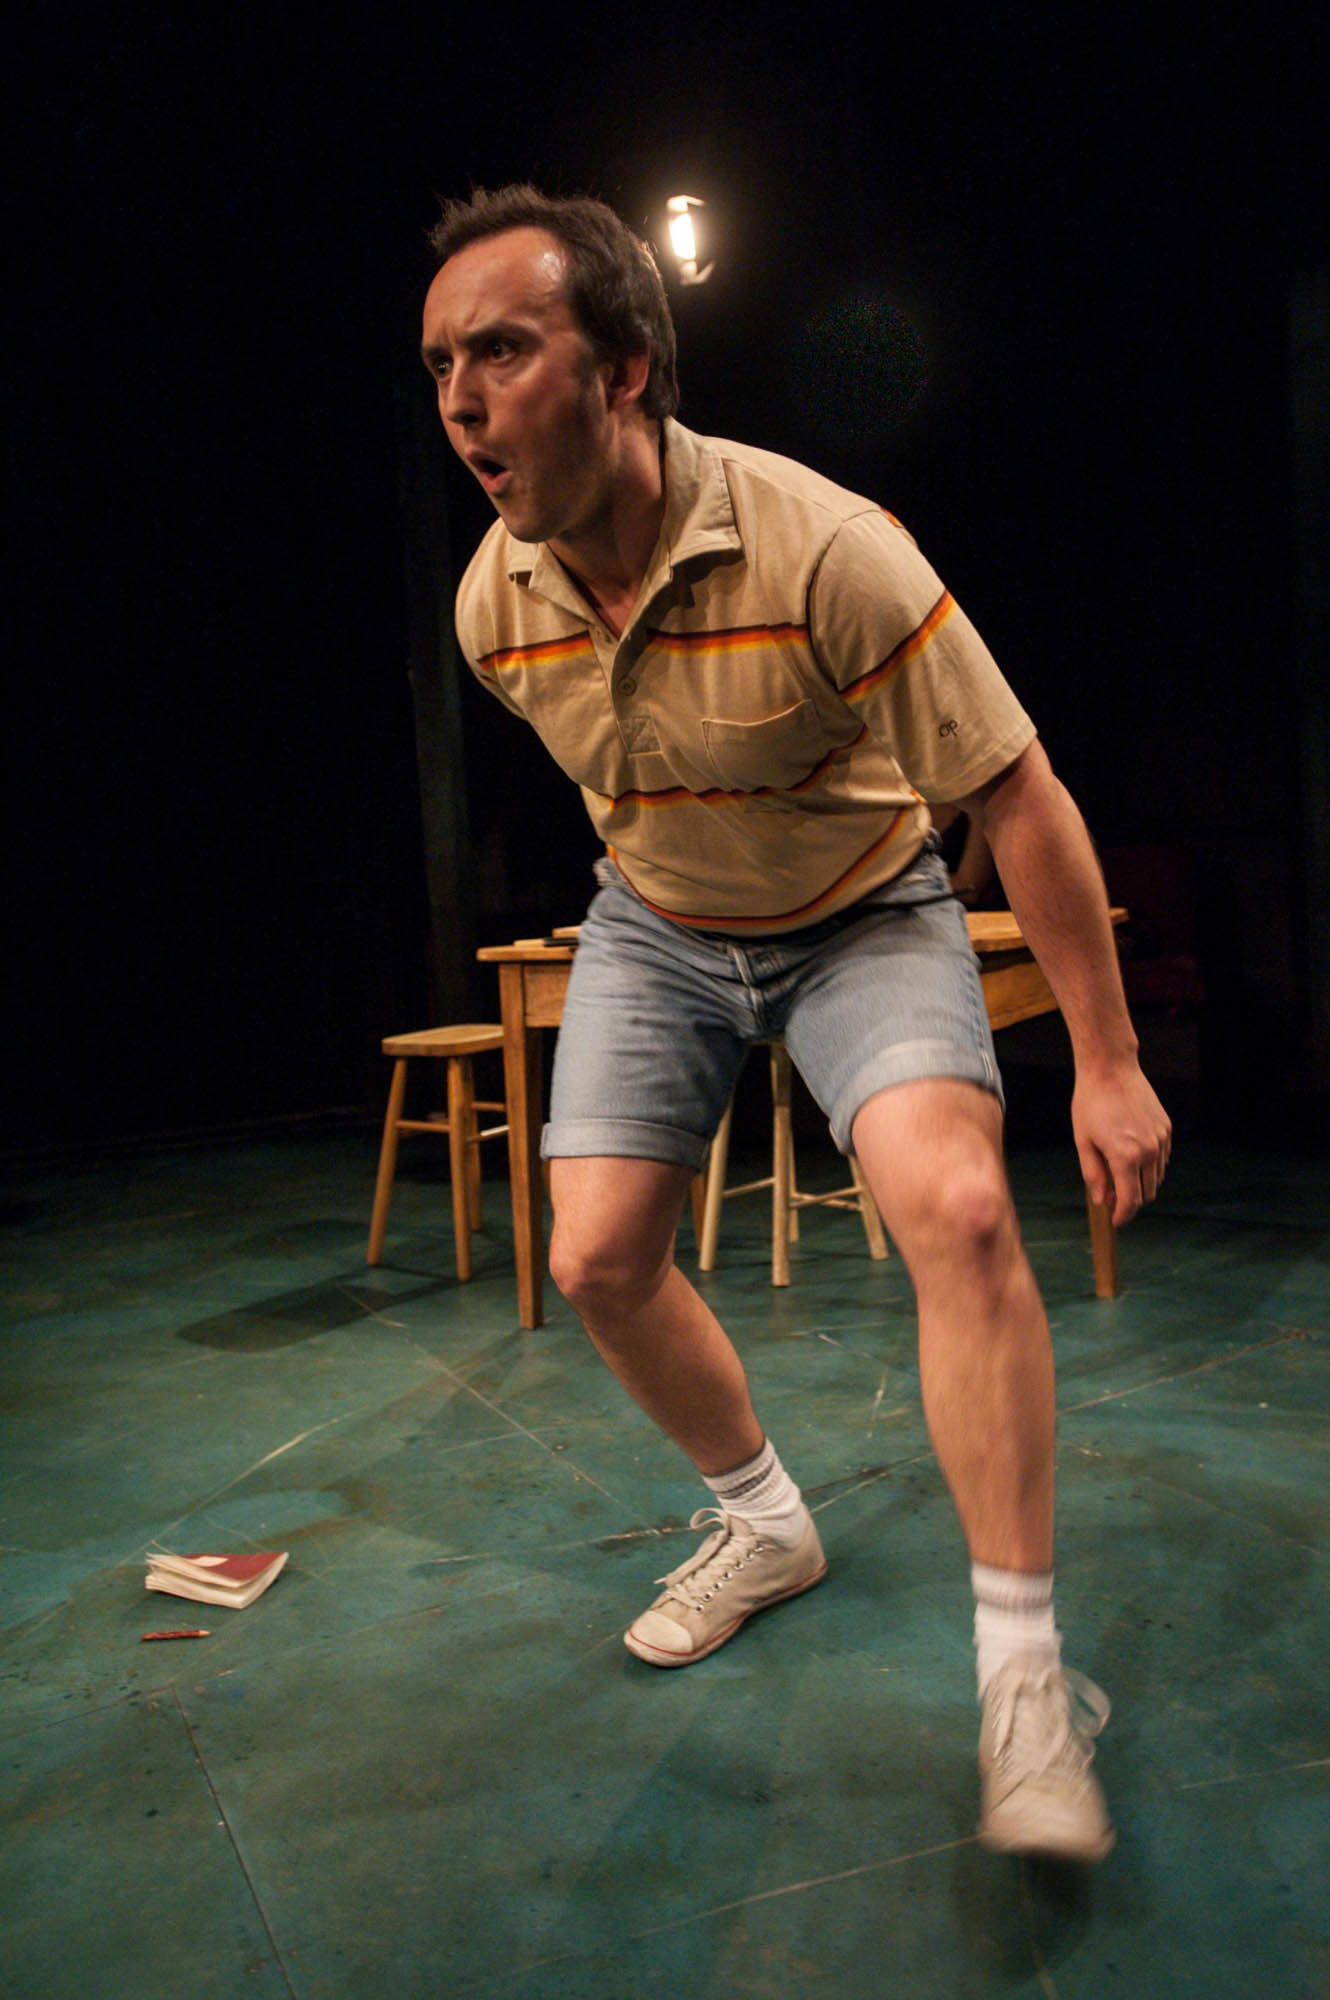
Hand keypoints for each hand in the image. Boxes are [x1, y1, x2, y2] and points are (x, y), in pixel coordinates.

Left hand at [1071, 1062, 1171, 1225]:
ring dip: (1141, 1183)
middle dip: (1131, 1200)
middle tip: (1112, 1194)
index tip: (1116, 1220)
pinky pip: (1162, 1158)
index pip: (1131, 1200)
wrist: (1110, 1070)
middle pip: (1147, 1193)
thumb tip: (1102, 1200)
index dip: (1123, 1215)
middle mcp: (1148, 1151)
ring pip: (1157, 1177)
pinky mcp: (1166, 1129)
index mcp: (1125, 1157)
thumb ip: (1094, 1174)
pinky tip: (1132, 1155)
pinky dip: (1150, 1165)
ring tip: (1119, 1172)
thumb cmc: (1091, 1104)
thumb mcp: (1083, 1141)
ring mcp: (1161, 1139)